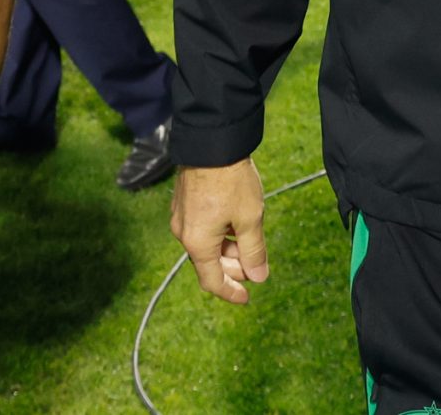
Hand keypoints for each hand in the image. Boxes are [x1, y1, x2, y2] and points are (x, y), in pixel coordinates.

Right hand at [172, 159, 270, 304]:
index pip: (212, 281)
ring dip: (228, 250)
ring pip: (206, 245)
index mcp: (198, 243)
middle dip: (233, 269)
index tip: (247, 297)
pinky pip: (201, 229)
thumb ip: (254, 251)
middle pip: (208, 263)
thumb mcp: (250, 219)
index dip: (230, 292)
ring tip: (250, 240)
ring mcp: (181, 217)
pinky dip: (220, 234)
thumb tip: (259, 277)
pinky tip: (237, 224)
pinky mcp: (184, 202)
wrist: (212, 141)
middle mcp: (184, 233)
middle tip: (256, 266)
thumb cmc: (231, 181)